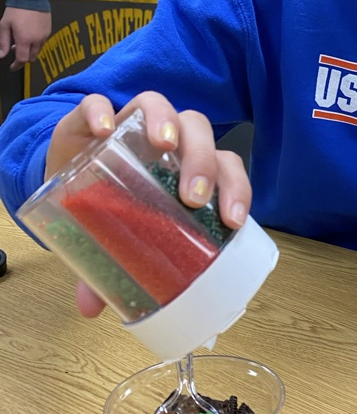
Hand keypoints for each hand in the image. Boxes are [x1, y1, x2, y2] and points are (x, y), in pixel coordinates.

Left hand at [0, 8, 51, 68]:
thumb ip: (3, 42)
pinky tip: (29, 34)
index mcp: (24, 40)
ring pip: (37, 51)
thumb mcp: (4, 25)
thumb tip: (2, 54)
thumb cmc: (17, 9)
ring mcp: (44, 36)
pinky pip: (42, 42)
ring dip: (30, 50)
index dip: (16, 66)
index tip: (12, 67)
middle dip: (23, 58)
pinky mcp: (48, 31)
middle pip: (31, 58)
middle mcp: (36, 40)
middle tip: (15, 51)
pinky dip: (35, 43)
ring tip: (22, 41)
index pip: (22, 60)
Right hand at [47, 92, 252, 317]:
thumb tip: (94, 311)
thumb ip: (112, 269)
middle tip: (193, 197)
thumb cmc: (107, 207)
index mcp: (186, 168)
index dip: (236, 188)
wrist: (61, 179)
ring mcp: (128, 124)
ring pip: (161, 105)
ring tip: (162, 145)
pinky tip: (104, 129)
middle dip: (203, 160)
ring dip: (166, 122)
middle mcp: (165, 140)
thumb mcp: (116, 242)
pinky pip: (98, 102)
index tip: (232, 219)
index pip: (226, 165)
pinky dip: (101, 111)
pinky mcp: (88, 118)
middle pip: (199, 131)